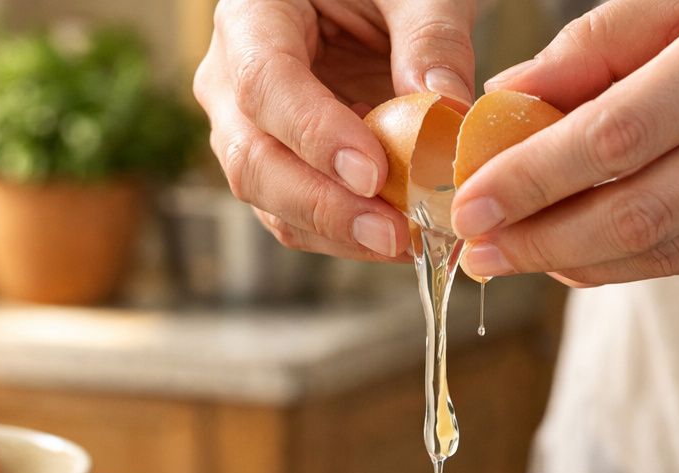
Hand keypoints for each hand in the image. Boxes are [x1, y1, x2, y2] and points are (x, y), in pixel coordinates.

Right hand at [194, 0, 475, 260]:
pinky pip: (299, 216)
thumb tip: (447, 112)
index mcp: (252, 15)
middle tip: (393, 233)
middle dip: (324, 206)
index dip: (315, 135)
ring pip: (271, 201)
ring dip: (338, 232)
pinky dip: (348, 236)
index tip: (373, 174)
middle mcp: (231, 79)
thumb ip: (432, 38)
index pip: (265, 83)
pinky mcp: (278, 167)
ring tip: (406, 243)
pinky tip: (401, 238)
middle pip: (253, 158)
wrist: (365, 2)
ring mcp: (246, 131)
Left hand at [454, 0, 678, 285]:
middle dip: (538, 238)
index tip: (471, 200)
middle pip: (631, 211)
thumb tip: (514, 96)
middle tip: (474, 248)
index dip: (533, 178)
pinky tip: (579, 256)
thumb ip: (610, 41)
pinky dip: (627, 266)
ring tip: (512, 257)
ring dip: (572, 262)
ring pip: (660, 251)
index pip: (615, 135)